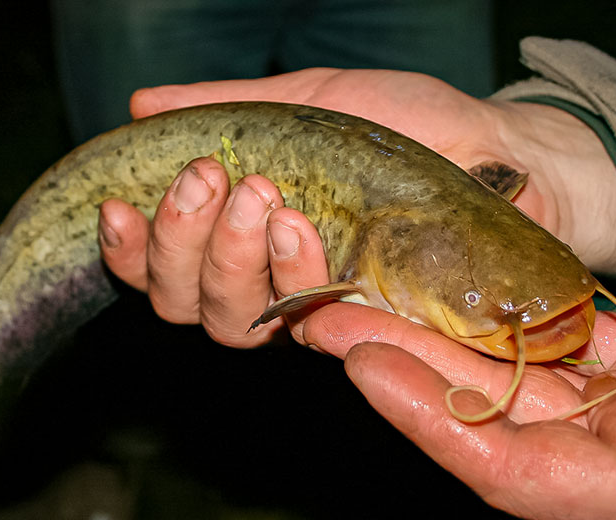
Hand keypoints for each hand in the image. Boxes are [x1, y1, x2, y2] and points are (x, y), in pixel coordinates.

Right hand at [100, 68, 615, 345]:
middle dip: (178, 243)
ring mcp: (310, 304)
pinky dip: (288, 272)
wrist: (497, 153)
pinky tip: (298, 224)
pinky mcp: (358, 322)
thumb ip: (227, 106)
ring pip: (227, 322)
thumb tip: (139, 104)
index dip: (127, 248)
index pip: (159, 262)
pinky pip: (298, 321)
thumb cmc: (406, 128)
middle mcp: (264, 276)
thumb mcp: (309, 99)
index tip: (118, 204)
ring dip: (225, 259)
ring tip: (260, 194)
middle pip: (180, 302)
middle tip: (206, 178)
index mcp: (241, 227)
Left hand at [299, 294, 615, 519]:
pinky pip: (569, 340)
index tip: (366, 367)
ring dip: (445, 330)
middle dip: (410, 364)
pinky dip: (515, 309)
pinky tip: (463, 276)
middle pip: (495, 415)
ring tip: (369, 285)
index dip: (436, 425)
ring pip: (521, 371)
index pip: (517, 472)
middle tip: (329, 312)